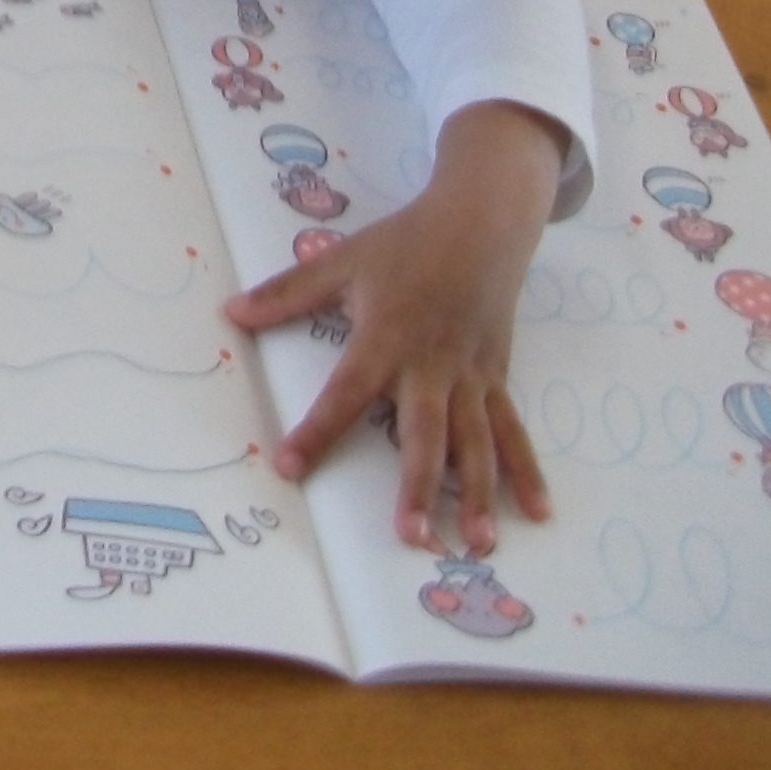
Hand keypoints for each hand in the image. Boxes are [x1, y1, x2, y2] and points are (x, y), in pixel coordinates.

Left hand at [223, 102, 564, 550]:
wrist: (480, 223)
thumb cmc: (405, 244)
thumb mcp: (340, 259)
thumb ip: (287, 292)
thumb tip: (231, 312)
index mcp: (386, 336)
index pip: (345, 392)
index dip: (316, 430)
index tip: (290, 467)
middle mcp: (432, 365)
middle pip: (425, 432)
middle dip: (419, 486)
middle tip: (411, 536)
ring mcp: (471, 376)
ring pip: (476, 443)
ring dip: (479, 494)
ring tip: (478, 545)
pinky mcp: (498, 379)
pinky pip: (513, 431)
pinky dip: (527, 471)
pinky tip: (538, 511)